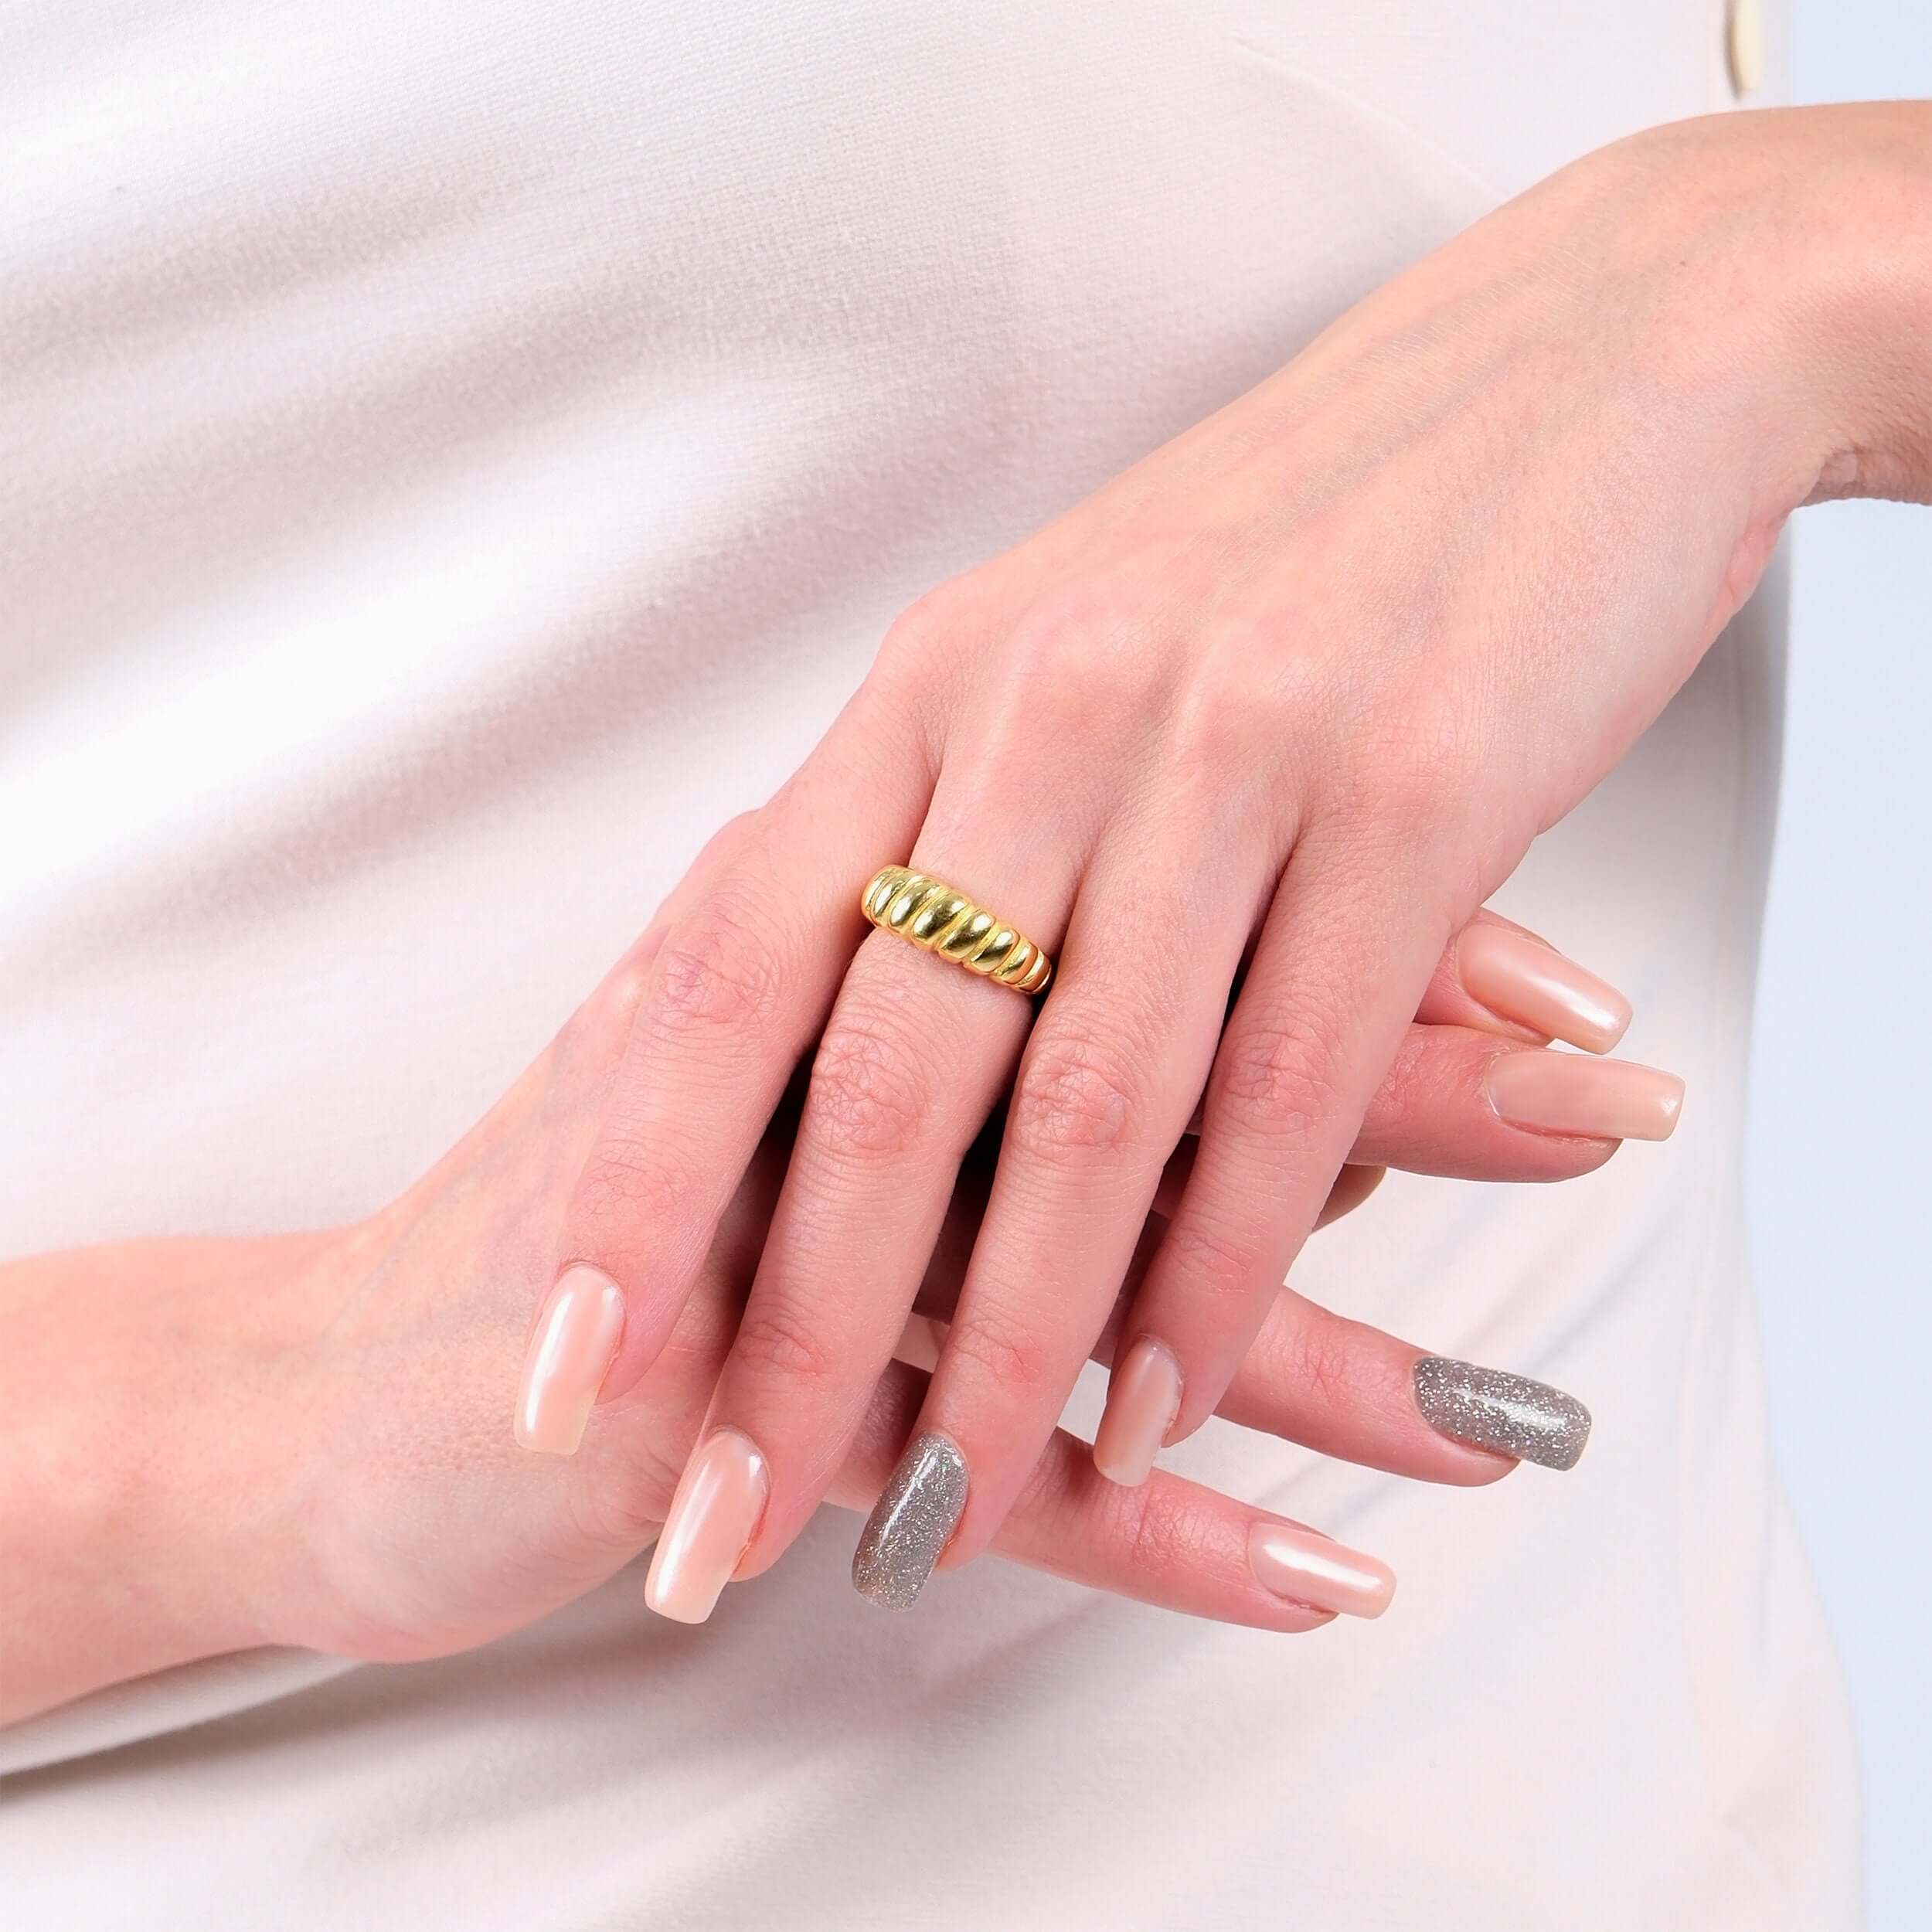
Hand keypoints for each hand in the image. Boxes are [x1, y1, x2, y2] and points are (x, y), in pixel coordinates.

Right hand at [0, 917, 1635, 1722]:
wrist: (347, 1377)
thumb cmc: (590, 1222)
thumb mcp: (782, 1081)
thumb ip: (978, 1029)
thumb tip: (1217, 1007)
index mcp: (846, 937)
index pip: (1150, 904)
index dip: (1356, 927)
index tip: (1559, 969)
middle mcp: (823, 1057)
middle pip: (1154, 1045)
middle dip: (1402, 1080)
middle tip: (1614, 1096)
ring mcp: (775, 1237)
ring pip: (1090, 1271)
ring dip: (1317, 1343)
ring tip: (1504, 1407)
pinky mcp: (729, 1413)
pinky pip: (979, 1478)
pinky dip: (1154, 1534)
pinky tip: (1314, 1577)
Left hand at [547, 105, 1930, 1608]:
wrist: (1570, 370)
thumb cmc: (1296, 542)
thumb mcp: (1071, 650)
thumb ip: (957, 823)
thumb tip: (867, 1033)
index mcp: (931, 685)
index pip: (732, 965)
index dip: (636, 1180)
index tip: (558, 1364)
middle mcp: (1049, 712)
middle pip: (888, 1077)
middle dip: (793, 1328)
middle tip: (722, 1520)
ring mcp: (1232, 749)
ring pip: (1088, 1111)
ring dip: (1008, 1344)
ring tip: (947, 1513)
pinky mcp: (1415, 793)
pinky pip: (1294, 1084)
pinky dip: (1222, 1267)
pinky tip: (1164, 1391)